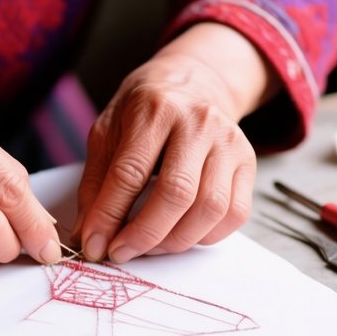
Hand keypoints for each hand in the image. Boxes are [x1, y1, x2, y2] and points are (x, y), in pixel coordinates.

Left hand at [75, 23, 278, 262]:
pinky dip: (205, 236)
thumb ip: (96, 183)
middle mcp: (198, 123)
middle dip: (144, 234)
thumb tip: (88, 235)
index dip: (109, 216)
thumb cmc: (143, 110)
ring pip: (210, 208)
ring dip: (174, 241)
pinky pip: (234, 214)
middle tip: (120, 253)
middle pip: (176, 193)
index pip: (130, 173)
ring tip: (148, 247)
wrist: (193, 82)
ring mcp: (229, 143)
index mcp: (154, 110)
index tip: (94, 245)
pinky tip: (179, 235)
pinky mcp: (248, 162)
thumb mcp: (107, 131)